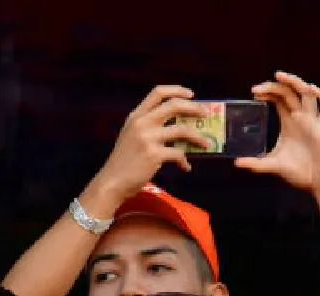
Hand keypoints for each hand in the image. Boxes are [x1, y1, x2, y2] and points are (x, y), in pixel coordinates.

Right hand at [83, 85, 215, 211]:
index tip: (191, 94)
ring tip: (206, 144)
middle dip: (194, 108)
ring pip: (182, 130)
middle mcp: (142, 122)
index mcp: (136, 116)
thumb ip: (148, 127)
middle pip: (174, 105)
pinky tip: (185, 167)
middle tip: (205, 114)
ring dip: (198, 137)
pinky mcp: (154, 154)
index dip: (177, 90)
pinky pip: (179, 153)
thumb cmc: (125, 161)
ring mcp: (148, 138)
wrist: (113, 181)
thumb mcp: (132, 136)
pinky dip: (185, 161)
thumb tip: (180, 128)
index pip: (158, 93)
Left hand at [236, 72, 319, 195]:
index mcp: (289, 122)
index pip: (278, 97)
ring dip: (295, 82)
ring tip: (280, 76)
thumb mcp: (274, 165)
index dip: (268, 91)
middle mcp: (301, 118)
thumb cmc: (300, 173)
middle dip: (274, 85)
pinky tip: (312, 90)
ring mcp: (313, 122)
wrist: (319, 184)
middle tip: (258, 88)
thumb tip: (236, 163)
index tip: (254, 93)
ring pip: (307, 93)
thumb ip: (256, 163)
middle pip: (290, 91)